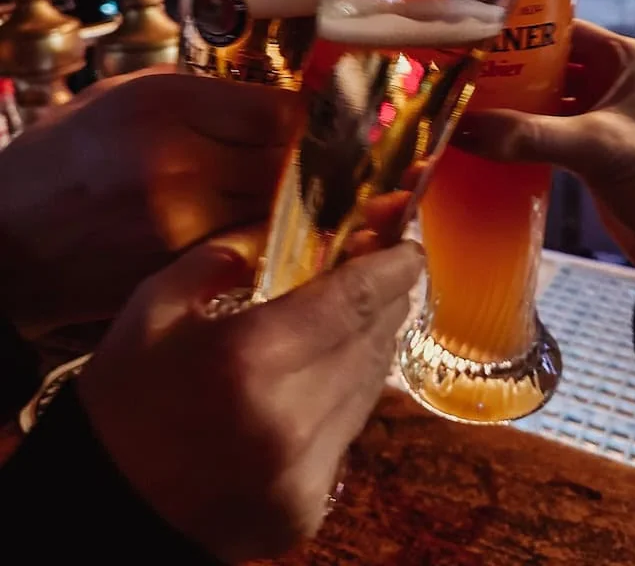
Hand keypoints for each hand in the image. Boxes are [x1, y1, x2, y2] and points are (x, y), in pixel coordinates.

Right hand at [0, 70, 297, 335]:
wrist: (2, 240)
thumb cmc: (60, 160)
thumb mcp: (121, 97)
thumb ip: (201, 96)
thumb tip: (273, 102)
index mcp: (165, 105)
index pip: (279, 113)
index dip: (309, 121)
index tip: (319, 125)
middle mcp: (180, 161)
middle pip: (286, 163)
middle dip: (306, 164)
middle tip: (316, 163)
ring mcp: (180, 223)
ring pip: (275, 211)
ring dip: (290, 204)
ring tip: (290, 196)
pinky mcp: (178, 272)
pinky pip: (248, 251)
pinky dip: (261, 241)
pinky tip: (253, 230)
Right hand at [78, 236, 423, 562]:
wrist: (105, 512)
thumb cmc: (123, 402)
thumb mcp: (152, 309)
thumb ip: (217, 262)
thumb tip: (274, 242)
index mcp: (248, 359)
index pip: (352, 301)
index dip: (391, 268)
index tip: (409, 245)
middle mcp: (290, 419)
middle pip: (371, 342)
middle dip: (387, 299)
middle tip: (387, 267)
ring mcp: (305, 473)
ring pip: (368, 387)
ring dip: (372, 343)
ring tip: (363, 312)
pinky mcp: (309, 508)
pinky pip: (348, 431)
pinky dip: (348, 393)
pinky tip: (331, 370)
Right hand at [453, 21, 634, 272]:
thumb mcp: (595, 145)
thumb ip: (529, 135)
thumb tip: (460, 129)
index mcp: (628, 59)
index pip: (564, 30)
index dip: (520, 32)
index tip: (473, 37)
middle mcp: (615, 79)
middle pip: (550, 65)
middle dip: (508, 72)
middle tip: (457, 74)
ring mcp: (603, 115)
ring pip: (547, 100)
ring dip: (511, 106)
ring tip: (462, 104)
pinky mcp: (593, 149)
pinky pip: (548, 131)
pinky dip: (521, 134)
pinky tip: (484, 139)